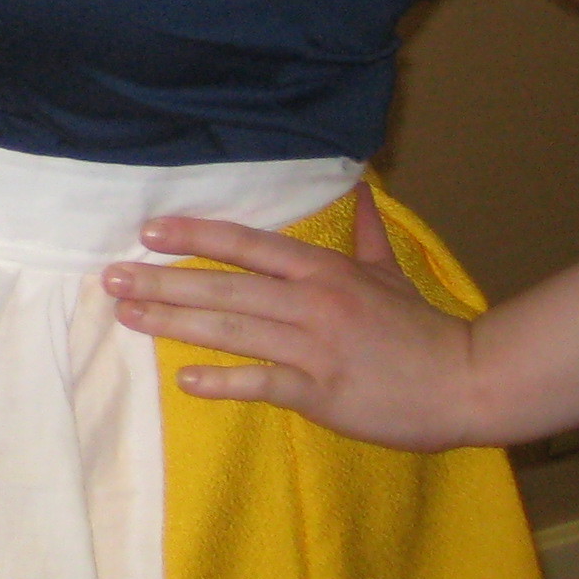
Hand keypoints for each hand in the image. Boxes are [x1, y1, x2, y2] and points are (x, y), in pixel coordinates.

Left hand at [103, 195, 487, 450]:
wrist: (468, 382)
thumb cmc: (421, 328)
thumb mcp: (390, 271)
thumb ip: (365, 232)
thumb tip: (361, 185)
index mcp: (324, 272)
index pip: (248, 246)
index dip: (196, 237)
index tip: (148, 232)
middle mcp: (312, 303)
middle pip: (225, 288)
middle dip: (163, 282)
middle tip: (110, 278)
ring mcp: (315, 349)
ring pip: (233, 331)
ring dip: (175, 324)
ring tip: (127, 317)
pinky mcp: (322, 393)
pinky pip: (263, 383)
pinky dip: (223, 382)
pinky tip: (185, 380)